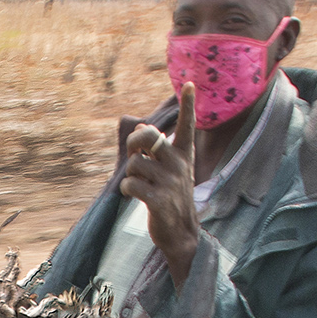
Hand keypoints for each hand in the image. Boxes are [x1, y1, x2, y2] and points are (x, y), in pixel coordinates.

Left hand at [119, 81, 199, 288]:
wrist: (181, 233)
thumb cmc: (171, 196)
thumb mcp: (170, 170)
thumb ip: (156, 149)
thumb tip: (139, 125)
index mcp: (183, 155)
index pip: (187, 125)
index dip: (188, 105)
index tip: (190, 84)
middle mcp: (179, 165)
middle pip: (148, 135)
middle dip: (133, 142)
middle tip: (134, 155)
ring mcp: (170, 182)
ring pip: (134, 163)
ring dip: (129, 174)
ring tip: (139, 185)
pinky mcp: (158, 200)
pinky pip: (130, 184)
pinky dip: (126, 189)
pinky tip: (134, 196)